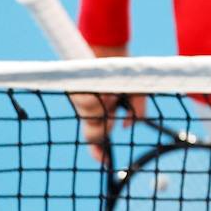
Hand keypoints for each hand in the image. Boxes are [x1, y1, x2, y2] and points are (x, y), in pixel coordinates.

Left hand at [71, 44, 143, 163]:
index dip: (100, 152)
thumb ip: (137, 111)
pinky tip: (106, 87)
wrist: (111, 47)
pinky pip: (86, 104)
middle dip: (103, 130)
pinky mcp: (73, 90)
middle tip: (112, 118)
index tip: (106, 162)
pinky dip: (100, 98)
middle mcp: (87, 109)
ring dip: (104, 107)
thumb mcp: (137, 93)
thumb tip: (127, 127)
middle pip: (91, 134)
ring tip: (112, 91)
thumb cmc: (123, 69)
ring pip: (90, 117)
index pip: (97, 138)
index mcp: (101, 112)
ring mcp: (79, 100)